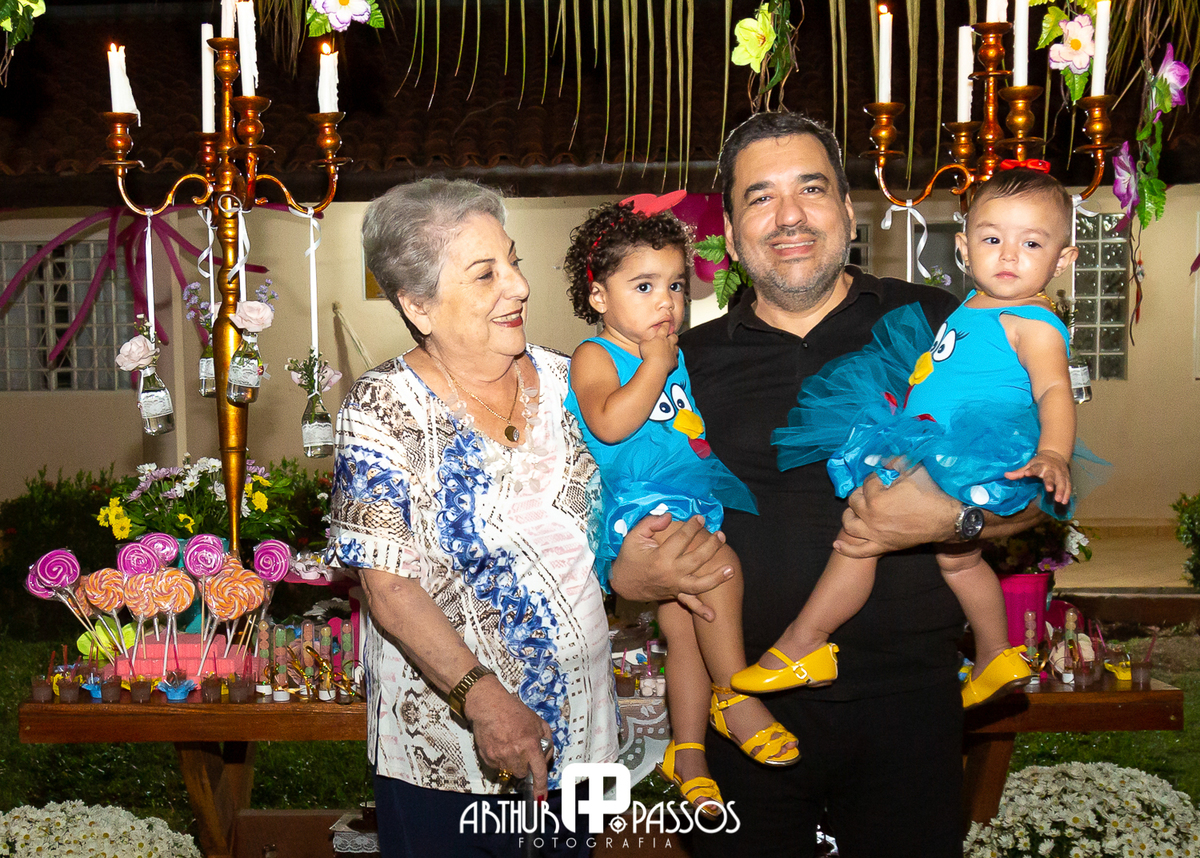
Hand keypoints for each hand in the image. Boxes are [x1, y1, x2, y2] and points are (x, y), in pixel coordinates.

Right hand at [464, 675, 554, 799]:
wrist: (489, 706)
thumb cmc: (514, 712)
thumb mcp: (538, 722)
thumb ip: (547, 742)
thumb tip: (546, 759)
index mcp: (530, 744)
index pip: (539, 772)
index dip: (541, 787)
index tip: (542, 799)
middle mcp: (515, 753)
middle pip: (523, 773)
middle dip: (525, 765)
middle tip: (521, 750)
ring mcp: (500, 757)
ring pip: (510, 771)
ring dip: (512, 763)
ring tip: (510, 745)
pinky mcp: (488, 758)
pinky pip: (498, 767)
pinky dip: (501, 759)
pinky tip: (500, 744)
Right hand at [609, 514, 731, 619]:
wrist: (623, 584)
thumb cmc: (629, 558)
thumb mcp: (633, 537)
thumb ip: (650, 524)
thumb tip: (669, 516)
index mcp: (661, 558)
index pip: (682, 539)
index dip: (692, 527)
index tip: (700, 518)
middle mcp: (671, 573)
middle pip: (697, 560)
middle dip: (711, 546)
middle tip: (721, 535)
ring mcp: (675, 586)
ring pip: (699, 584)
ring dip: (716, 578)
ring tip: (730, 569)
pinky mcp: (675, 594)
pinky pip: (689, 603)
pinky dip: (700, 610)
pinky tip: (713, 616)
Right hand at [638, 325, 678, 371]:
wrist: (656, 366)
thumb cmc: (648, 354)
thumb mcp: (642, 344)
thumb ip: (645, 341)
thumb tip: (645, 341)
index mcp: (661, 338)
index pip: (664, 328)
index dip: (666, 324)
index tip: (666, 322)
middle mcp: (669, 343)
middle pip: (674, 337)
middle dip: (673, 336)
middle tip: (670, 336)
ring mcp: (672, 352)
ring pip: (676, 347)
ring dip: (674, 347)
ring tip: (671, 348)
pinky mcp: (674, 361)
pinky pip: (675, 359)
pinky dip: (673, 359)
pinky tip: (669, 360)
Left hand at [835, 468, 959, 557]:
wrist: (948, 520)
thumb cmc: (932, 494)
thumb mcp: (913, 471)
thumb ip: (895, 463)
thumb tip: (883, 458)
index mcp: (877, 498)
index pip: (867, 482)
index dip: (876, 477)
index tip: (885, 477)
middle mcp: (871, 517)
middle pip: (854, 501)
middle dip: (862, 493)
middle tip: (873, 491)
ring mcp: (875, 534)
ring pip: (849, 524)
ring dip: (850, 514)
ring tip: (856, 509)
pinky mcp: (882, 546)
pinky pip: (859, 551)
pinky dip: (846, 548)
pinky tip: (836, 543)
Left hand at [1006, 451, 1071, 504]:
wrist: (1055, 455)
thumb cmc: (1039, 463)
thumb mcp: (1029, 465)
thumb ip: (1019, 472)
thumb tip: (1005, 475)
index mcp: (1041, 465)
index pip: (1035, 468)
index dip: (1031, 471)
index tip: (1027, 473)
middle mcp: (1051, 469)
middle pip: (1051, 476)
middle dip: (1050, 482)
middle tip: (1049, 489)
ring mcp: (1060, 474)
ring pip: (1062, 482)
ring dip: (1061, 491)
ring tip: (1059, 500)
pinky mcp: (1067, 478)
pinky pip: (1068, 485)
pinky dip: (1067, 493)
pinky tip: (1064, 501)